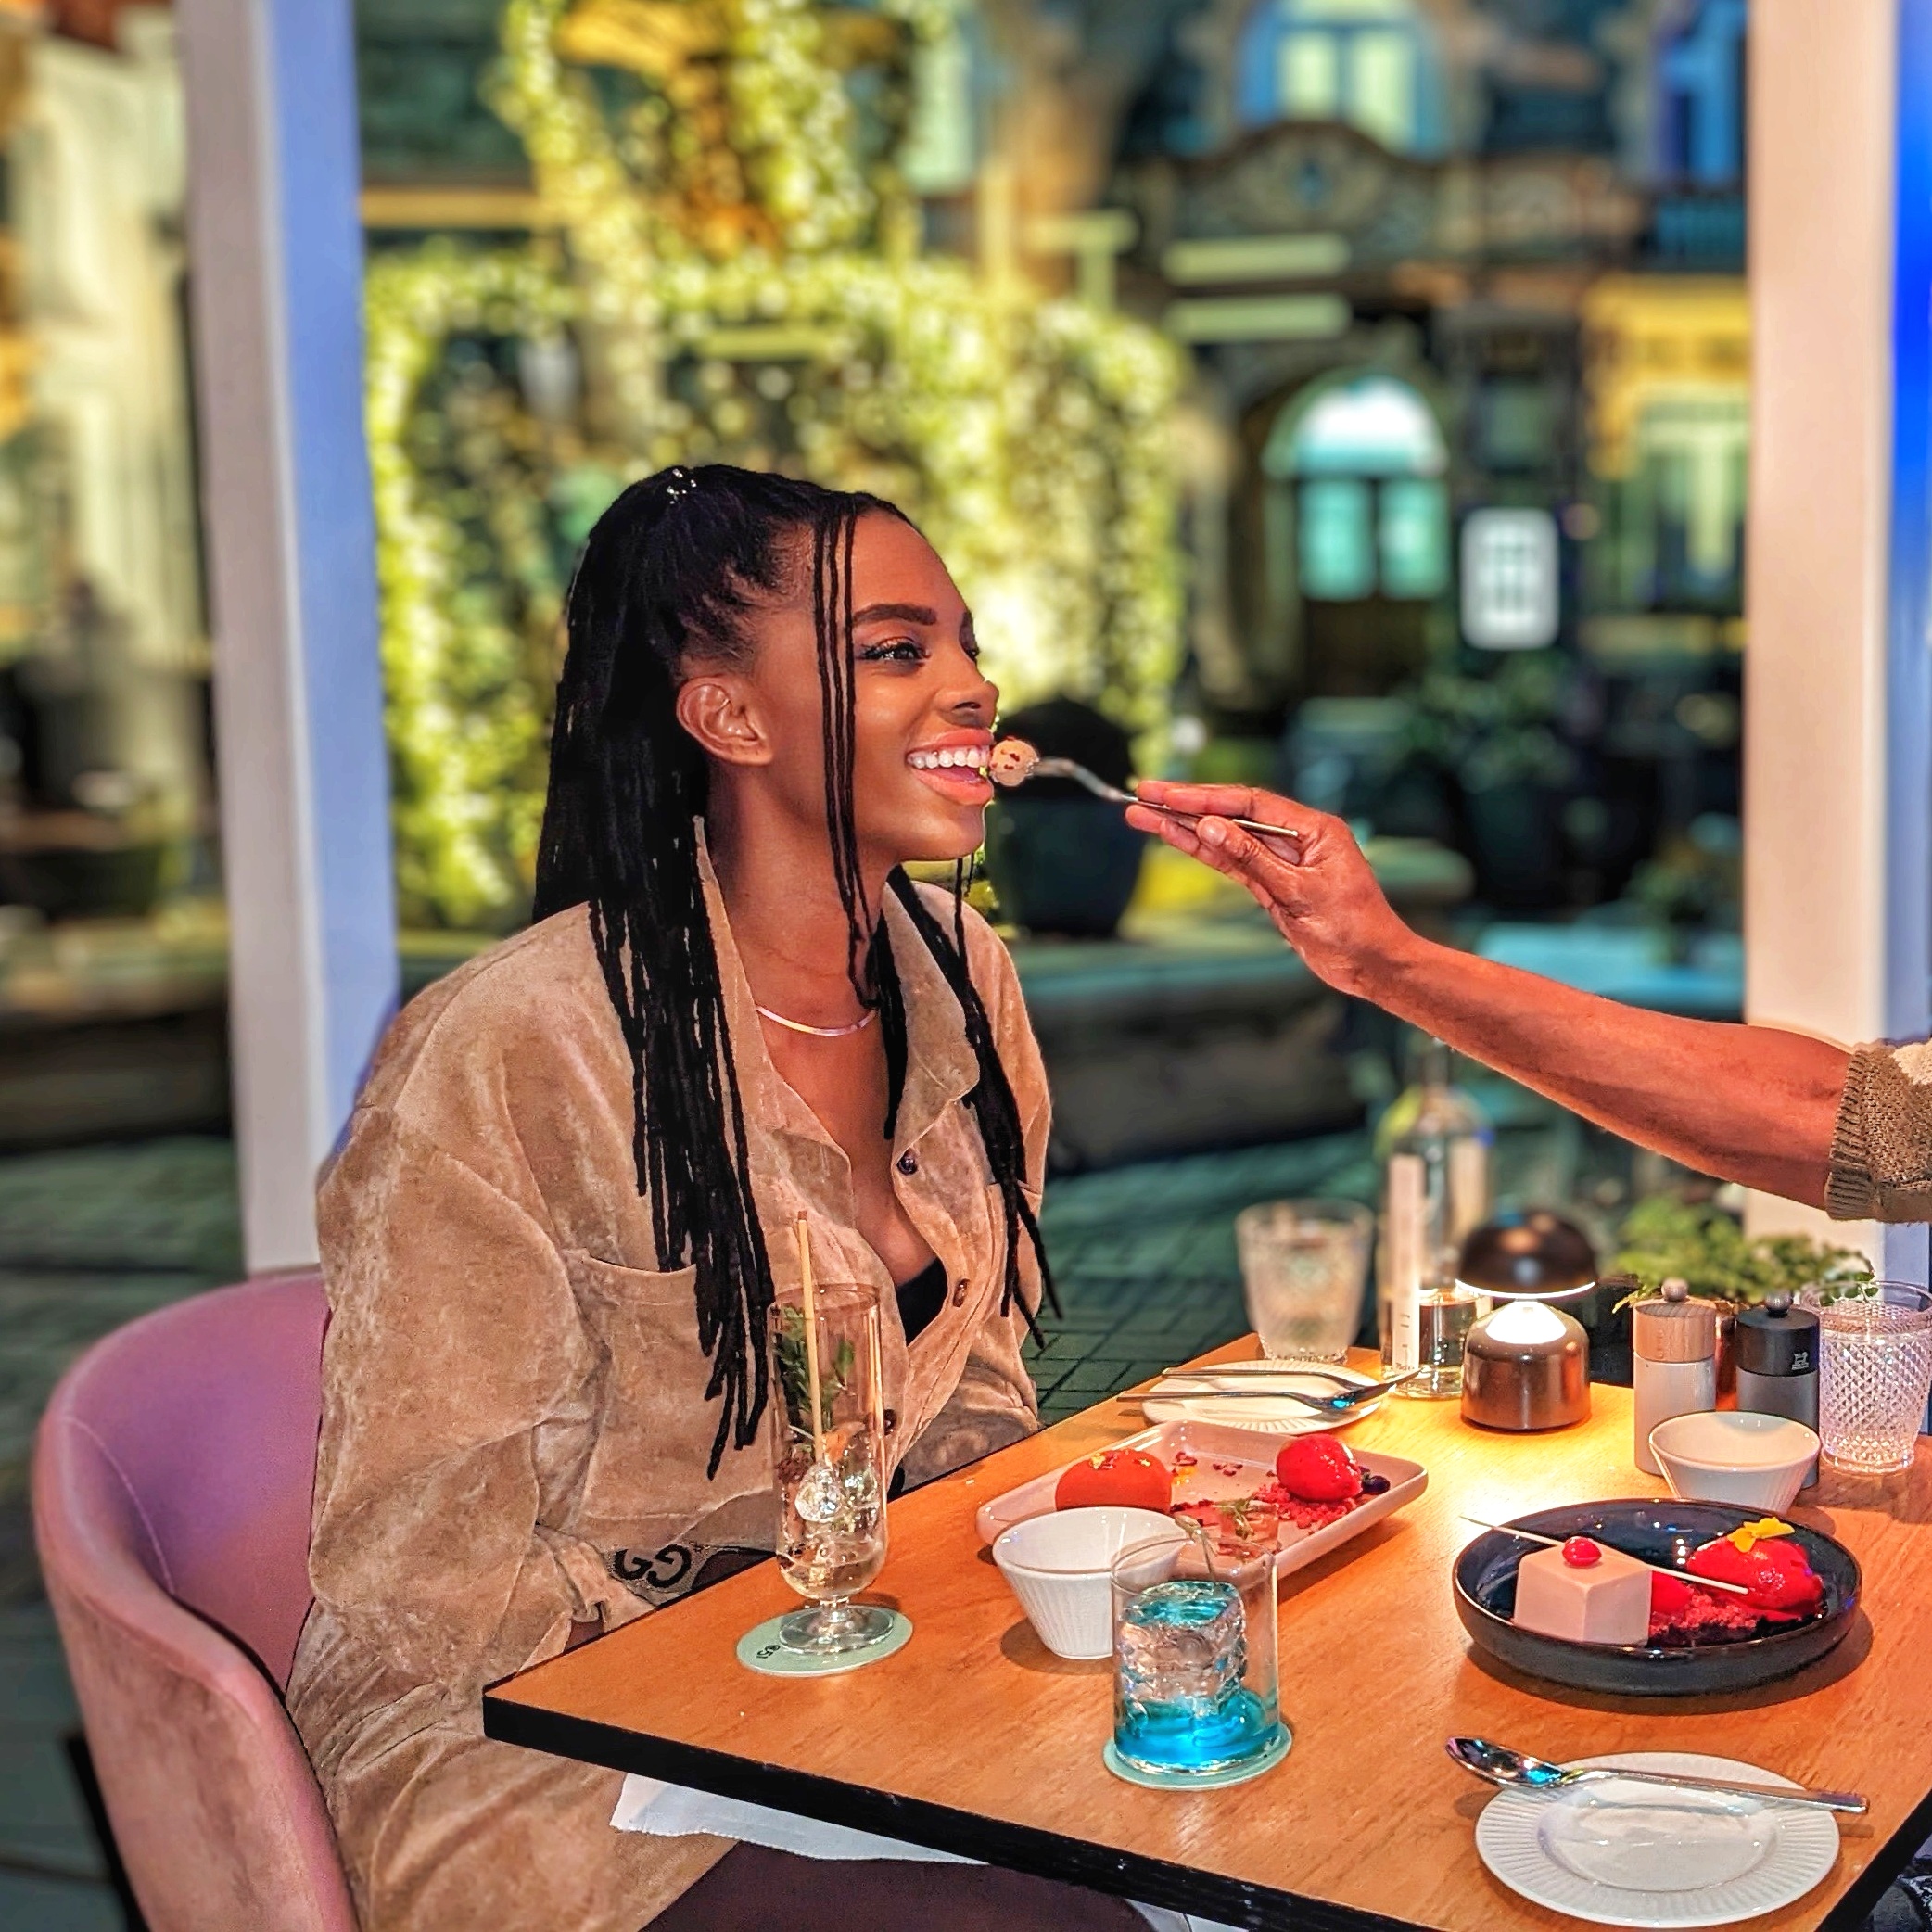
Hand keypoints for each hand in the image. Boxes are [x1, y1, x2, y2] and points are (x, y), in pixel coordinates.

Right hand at [1126, 781, 1414, 997]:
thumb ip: (1252, 859)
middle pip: (1232, 813)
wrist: (1373, 965)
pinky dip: (1204, 852)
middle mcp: (1296, 838)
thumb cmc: (1353, 930)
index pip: (1249, 801)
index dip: (1204, 796)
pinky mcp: (1273, 885)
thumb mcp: (1298, 893)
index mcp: (1313, 829)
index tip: (1166, 793)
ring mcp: (1282, 861)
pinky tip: (1174, 839)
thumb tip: (1211, 827)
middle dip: (1185, 805)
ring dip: (1185, 827)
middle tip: (1142, 794)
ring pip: (1226, 838)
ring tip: (1143, 815)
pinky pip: (1232, 863)